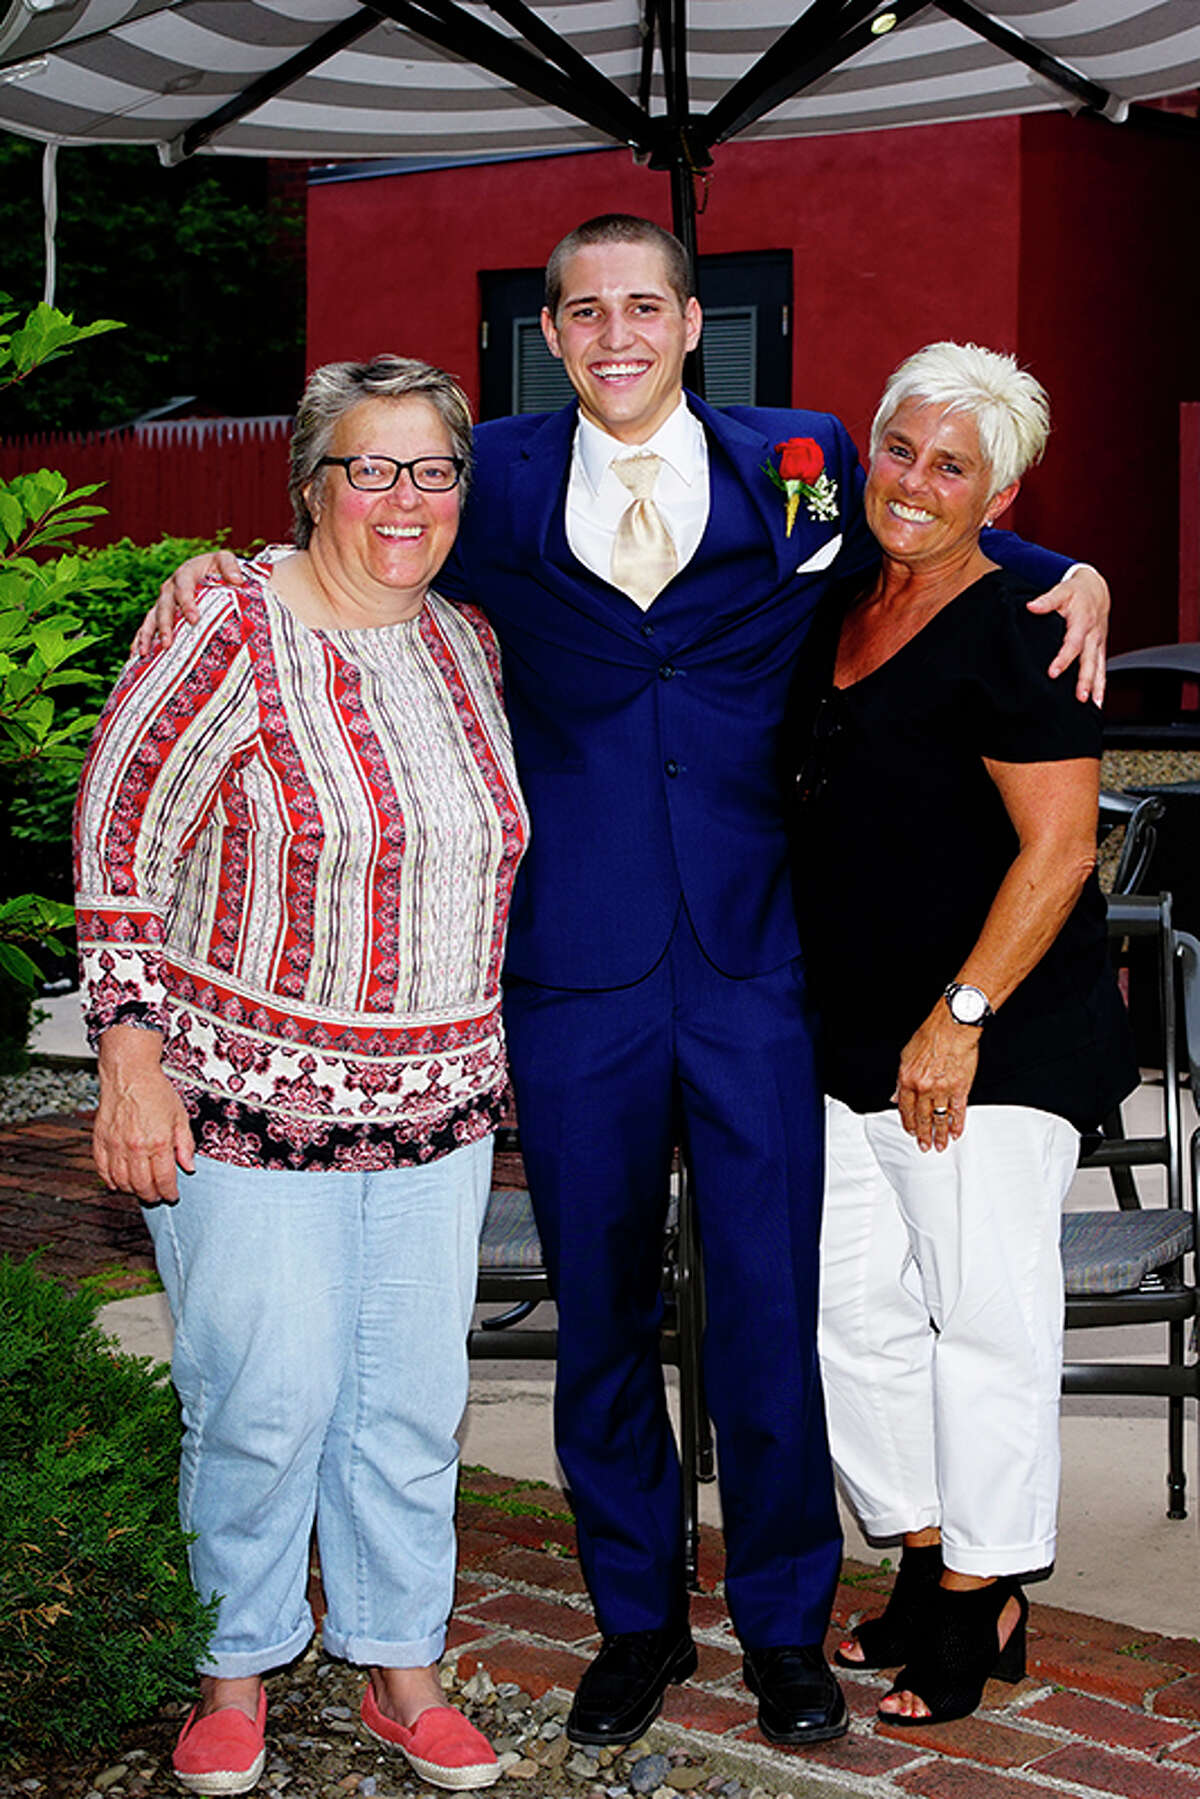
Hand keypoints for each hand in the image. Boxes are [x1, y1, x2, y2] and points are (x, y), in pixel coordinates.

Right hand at [94, 1027, 194, 1202]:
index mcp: (159, 1141)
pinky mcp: (100, 1141)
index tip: (172, 1195)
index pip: (164, 1179)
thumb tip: (188, 1166)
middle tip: (157, 1197)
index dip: (169, 1192)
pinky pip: (102, 1170)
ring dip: (132, 1191)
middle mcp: (136, 1147)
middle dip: (152, 1196)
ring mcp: (116, 1145)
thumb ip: (185, 1144)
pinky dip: (110, 1180)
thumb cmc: (155, 1091)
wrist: (129, 1074)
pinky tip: (119, 1182)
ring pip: (122, 1182)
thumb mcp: (180, 1116)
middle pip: (142, 1185)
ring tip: (140, 1189)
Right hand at [130, 550, 243, 656]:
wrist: (209, 570)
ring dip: (148, 635)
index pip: (184, 588)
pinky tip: (137, 655)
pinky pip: (147, 626)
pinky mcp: (160, 612)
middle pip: (164, 606)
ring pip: (152, 618)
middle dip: (165, 625)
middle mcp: (170, 587)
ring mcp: (163, 601)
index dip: (187, 603)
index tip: (193, 620)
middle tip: (168, 643)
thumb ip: (230, 566)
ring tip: (145, 653)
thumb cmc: (218, 567)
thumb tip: (237, 580)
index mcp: (185, 573)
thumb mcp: (224, 561)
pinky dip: (141, 639)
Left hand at [894, 1006, 979, 1151]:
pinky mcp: (960, 1088)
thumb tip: (896, 1097)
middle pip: (922, 1118)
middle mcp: (924, 1088)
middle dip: (923, 1135)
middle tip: (924, 1146)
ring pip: (939, 1118)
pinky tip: (956, 1133)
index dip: (908, 1123)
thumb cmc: (930, 1037)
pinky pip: (958, 1111)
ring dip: (940, 1134)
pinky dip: (957, 1124)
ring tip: (940, 1145)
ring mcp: (942, 1090)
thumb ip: (900, 1080)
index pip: (905, 1109)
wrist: (951, 1027)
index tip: (910, 1132)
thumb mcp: (906, 1056)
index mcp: (908, 1080)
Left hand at [1026, 563, 1108, 705]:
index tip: (1053, 672)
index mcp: (1083, 622)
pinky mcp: (1100, 649)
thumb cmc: (1076, 592)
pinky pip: (1102, 669)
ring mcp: (1098, 644)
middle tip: (1079, 697)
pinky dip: (1101, 686)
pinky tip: (1097, 702)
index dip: (1063, 659)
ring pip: (1098, 667)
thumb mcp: (1061, 591)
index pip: (1073, 643)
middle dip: (1085, 679)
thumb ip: (1046, 600)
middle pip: (1089, 660)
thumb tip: (1031, 606)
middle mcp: (1093, 635)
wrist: (1096, 590)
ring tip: (1091, 704)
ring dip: (1095, 687)